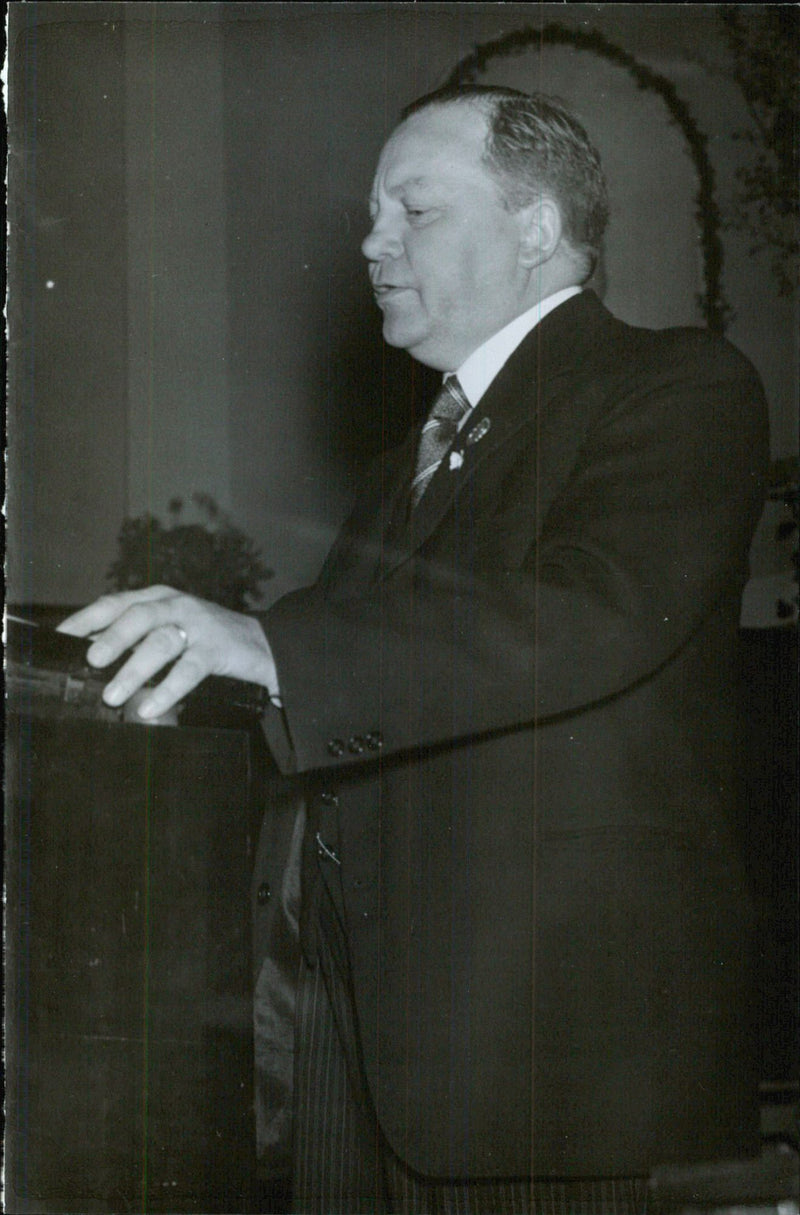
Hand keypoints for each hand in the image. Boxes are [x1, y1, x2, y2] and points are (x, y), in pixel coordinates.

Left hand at [57, 586, 278, 720]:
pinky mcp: (217, 648)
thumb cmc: (202, 640)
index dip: (85, 619)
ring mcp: (198, 625)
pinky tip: (149, 708)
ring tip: (113, 694)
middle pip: (139, 616)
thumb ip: (135, 640)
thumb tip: (89, 662)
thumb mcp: (167, 631)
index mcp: (156, 598)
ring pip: (162, 642)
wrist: (260, 644)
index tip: (59, 638)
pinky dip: (167, 689)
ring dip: (134, 670)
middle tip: (91, 661)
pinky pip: (189, 669)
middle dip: (112, 638)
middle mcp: (175, 605)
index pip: (114, 603)